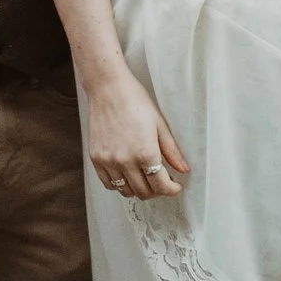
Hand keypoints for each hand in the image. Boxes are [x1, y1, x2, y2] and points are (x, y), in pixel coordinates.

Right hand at [85, 65, 191, 199]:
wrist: (108, 88)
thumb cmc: (134, 101)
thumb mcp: (159, 124)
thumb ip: (172, 150)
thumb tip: (184, 169)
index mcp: (145, 152)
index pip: (161, 185)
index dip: (171, 190)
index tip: (175, 187)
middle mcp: (125, 161)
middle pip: (144, 192)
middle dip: (157, 191)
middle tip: (163, 182)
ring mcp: (108, 161)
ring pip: (126, 191)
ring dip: (139, 190)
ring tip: (146, 179)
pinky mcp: (96, 159)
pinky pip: (108, 184)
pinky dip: (120, 185)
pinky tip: (128, 175)